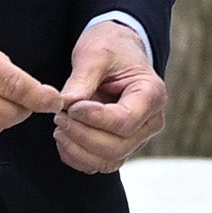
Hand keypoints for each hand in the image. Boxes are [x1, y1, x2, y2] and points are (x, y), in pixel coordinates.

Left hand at [52, 20, 165, 172]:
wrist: (117, 52)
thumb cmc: (111, 48)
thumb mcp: (95, 54)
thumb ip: (82, 80)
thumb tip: (65, 105)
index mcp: (152, 95)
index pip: (125, 121)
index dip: (94, 119)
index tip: (71, 107)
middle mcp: (150, 122)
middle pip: (118, 146)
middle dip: (82, 135)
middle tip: (59, 116)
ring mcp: (137, 138)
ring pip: (109, 160)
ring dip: (78, 149)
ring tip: (59, 125)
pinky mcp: (121, 146)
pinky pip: (99, 164)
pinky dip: (77, 157)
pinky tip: (63, 137)